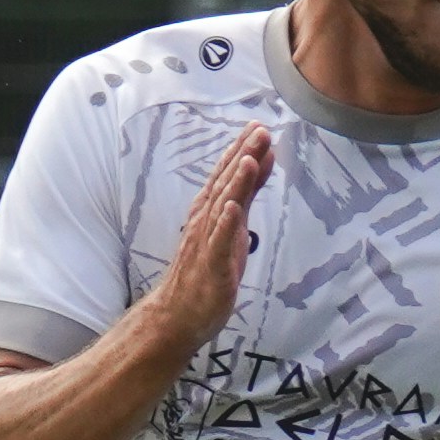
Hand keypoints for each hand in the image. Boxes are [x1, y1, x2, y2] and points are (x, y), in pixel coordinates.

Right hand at [151, 125, 274, 350]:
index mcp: (211, 211)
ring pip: (222, 206)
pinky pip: (217, 241)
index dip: (243, 150)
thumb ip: (244, 197)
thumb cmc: (207, 271)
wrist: (179, 313)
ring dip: (236, 181)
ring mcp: (206, 241)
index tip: (259, 127)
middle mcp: (206, 220)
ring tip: (251, 158)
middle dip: (244, 155)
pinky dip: (225, 223)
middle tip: (260, 129)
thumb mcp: (233, 228)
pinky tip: (233, 206)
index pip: (228, 175)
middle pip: (226, 182)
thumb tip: (258, 165)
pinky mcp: (211, 264)